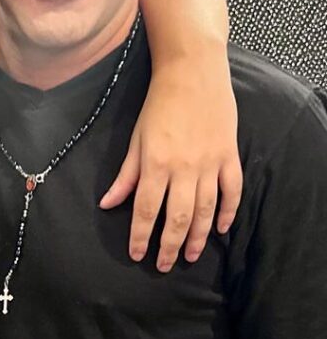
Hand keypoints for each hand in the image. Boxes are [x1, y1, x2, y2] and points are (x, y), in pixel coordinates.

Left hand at [100, 53, 242, 270]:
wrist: (192, 73)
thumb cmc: (158, 105)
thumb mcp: (135, 139)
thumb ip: (125, 175)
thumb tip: (107, 204)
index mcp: (155, 165)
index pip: (145, 210)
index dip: (140, 236)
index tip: (137, 254)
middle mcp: (183, 168)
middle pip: (177, 217)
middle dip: (170, 246)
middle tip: (165, 266)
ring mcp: (209, 163)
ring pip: (205, 210)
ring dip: (197, 237)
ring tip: (190, 256)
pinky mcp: (229, 156)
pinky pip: (232, 191)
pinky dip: (228, 212)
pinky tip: (220, 229)